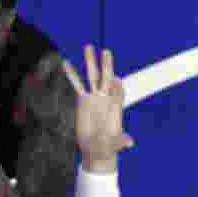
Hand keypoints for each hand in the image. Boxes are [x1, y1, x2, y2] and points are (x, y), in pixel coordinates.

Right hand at [61, 45, 133, 170]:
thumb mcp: (116, 144)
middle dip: (106, 65)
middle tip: (106, 52)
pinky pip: (77, 85)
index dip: (117, 87)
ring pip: (92, 77)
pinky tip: (67, 63)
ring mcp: (94, 98)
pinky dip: (72, 74)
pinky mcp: (83, 100)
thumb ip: (122, 141)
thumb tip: (131, 142)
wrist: (96, 149)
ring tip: (88, 47)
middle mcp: (106, 99)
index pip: (119, 91)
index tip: (115, 80)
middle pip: (106, 78)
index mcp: (116, 107)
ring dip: (90, 62)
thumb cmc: (108, 147)